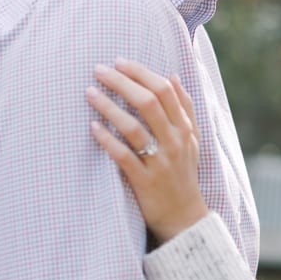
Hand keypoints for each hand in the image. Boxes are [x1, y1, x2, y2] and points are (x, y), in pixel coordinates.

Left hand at [87, 59, 208, 242]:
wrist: (185, 217)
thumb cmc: (183, 173)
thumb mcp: (192, 139)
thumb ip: (185, 107)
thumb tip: (172, 75)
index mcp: (185, 128)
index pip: (165, 90)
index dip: (141, 73)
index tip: (119, 61)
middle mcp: (175, 142)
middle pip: (148, 102)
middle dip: (122, 82)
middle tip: (99, 70)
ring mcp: (160, 162)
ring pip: (134, 127)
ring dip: (109, 107)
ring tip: (89, 92)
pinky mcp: (145, 181)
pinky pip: (124, 156)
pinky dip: (107, 140)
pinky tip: (92, 127)